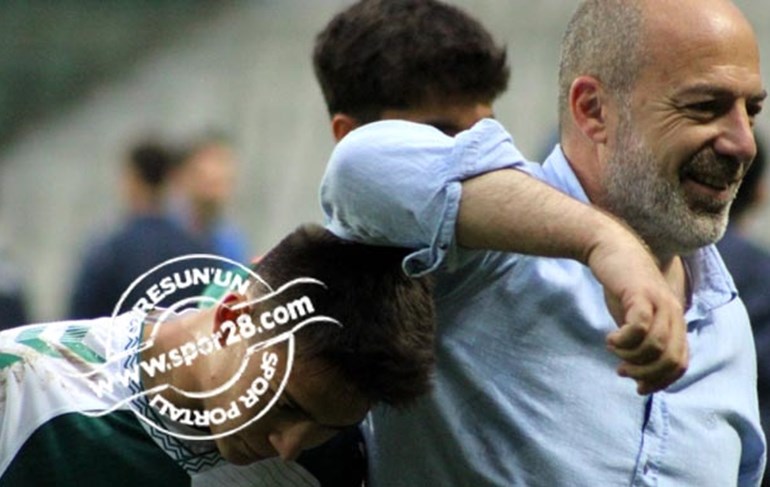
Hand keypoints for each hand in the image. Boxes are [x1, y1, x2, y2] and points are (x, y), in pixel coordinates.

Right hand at [587, 223, 687, 394]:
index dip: (660, 381)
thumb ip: (642, 342)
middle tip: (621, 371)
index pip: (680, 364)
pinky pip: (639, 327)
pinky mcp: (640, 294)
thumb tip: (638, 375)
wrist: (610, 247)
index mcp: (676, 321)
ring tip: (612, 349)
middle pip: (670, 359)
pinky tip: (610, 339)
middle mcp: (673, 312)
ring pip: (655, 346)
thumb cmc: (621, 285)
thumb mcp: (635, 317)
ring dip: (630, 357)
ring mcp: (659, 302)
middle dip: (644, 373)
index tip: (637, 387)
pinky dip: (624, 341)